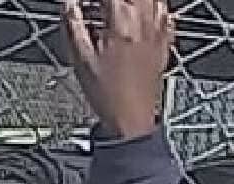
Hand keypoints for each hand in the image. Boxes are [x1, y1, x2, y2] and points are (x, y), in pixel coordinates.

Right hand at [63, 0, 174, 138]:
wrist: (132, 122)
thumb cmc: (108, 96)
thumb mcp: (80, 58)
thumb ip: (72, 21)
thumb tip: (67, 1)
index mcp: (122, 21)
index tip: (85, 0)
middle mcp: (144, 22)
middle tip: (102, 5)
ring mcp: (157, 33)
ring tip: (120, 5)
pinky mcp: (164, 45)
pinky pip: (165, 14)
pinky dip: (155, 6)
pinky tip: (143, 11)